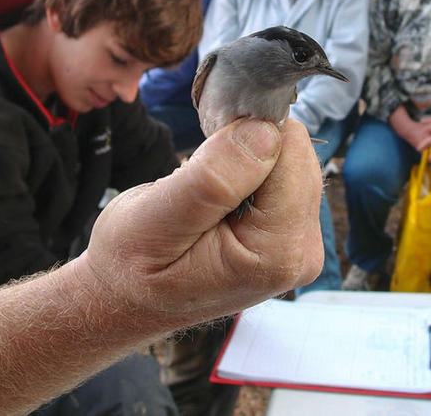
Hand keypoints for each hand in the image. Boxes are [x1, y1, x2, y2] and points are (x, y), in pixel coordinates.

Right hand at [76, 118, 322, 328]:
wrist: (129, 299)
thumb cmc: (131, 267)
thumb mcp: (154, 221)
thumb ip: (213, 179)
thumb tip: (265, 131)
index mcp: (276, 254)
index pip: (290, 152)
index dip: (245, 136)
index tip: (203, 160)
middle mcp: (301, 252)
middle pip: (296, 154)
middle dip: (247, 148)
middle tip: (199, 179)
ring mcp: (301, 243)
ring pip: (291, 159)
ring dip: (246, 160)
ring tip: (205, 192)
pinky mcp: (294, 233)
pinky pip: (285, 174)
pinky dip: (250, 171)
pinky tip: (220, 198)